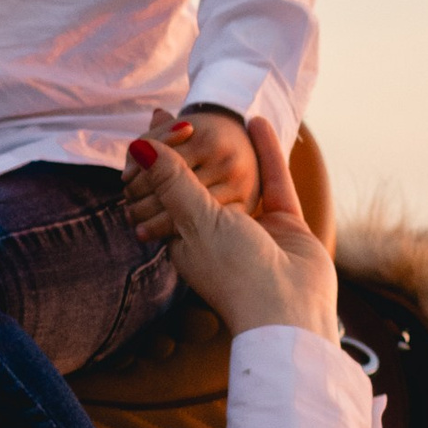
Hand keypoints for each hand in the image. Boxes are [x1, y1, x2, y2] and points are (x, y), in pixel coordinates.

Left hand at [124, 117, 338, 342]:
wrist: (290, 312)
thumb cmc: (235, 273)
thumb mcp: (196, 221)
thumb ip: (172, 182)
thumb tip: (137, 147)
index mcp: (184, 243)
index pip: (162, 199)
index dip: (154, 167)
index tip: (144, 131)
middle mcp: (216, 236)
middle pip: (198, 187)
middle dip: (187, 153)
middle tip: (173, 116)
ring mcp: (252, 231)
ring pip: (237, 183)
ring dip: (228, 151)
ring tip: (218, 116)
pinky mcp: (286, 225)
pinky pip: (272, 182)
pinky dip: (265, 153)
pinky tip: (256, 122)